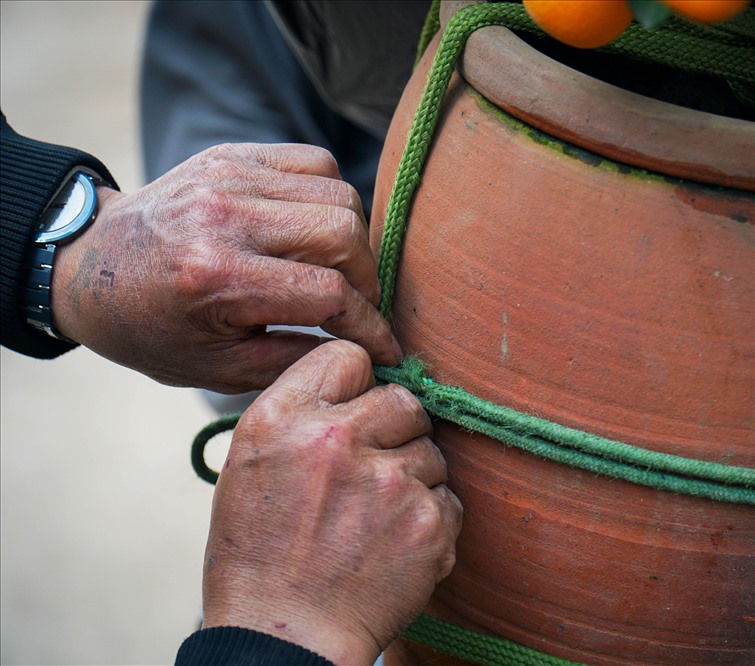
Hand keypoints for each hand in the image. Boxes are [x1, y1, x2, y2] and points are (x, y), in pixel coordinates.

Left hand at [50, 143, 400, 392]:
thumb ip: (296, 360)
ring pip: (339, 193)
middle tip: (359, 306)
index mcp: (217, 277)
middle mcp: (226, 216)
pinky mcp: (235, 153)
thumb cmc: (153, 329)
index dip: (371, 326)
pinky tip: (314, 230)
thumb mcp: (218, 370)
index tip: (388, 348)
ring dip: (354, 239)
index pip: (330, 294)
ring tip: (338, 270)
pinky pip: (315, 163)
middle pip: (344, 233)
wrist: (92, 268)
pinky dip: (330, 198)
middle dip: (368, 279)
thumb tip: (365, 351)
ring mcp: (231, 175)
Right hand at [200, 340, 461, 664]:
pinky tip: (391, 545)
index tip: (355, 412)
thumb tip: (361, 386)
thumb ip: (302, 413)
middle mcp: (336, 440)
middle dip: (394, 430)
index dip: (357, 384)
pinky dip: (428, 518)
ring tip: (372, 520)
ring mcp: (388, 480)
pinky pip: (447, 496)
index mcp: (283, 420)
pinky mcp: (426, 521)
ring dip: (412, 478)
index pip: (349, 357)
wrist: (284, 638)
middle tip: (369, 474)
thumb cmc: (258, 554)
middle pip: (403, 400)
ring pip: (430, 449)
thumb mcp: (250, 464)